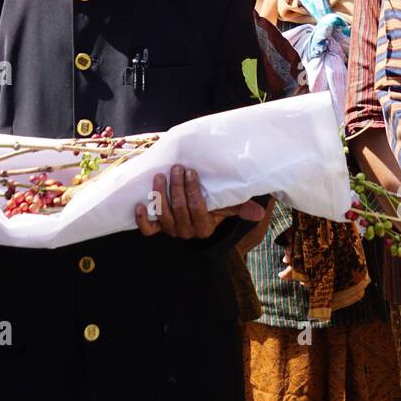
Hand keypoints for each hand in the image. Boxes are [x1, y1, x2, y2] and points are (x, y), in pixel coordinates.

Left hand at [134, 164, 265, 238]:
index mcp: (204, 227)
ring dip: (159, 195)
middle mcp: (187, 232)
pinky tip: (139, 204)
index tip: (191, 171)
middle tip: (176, 168)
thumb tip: (261, 212)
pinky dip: (142, 219)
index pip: (197, 207)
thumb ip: (241, 207)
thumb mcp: (227, 206)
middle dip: (177, 186)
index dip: (192, 189)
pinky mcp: (158, 230)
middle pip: (179, 208)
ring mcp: (171, 231)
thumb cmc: (213, 206)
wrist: (196, 218)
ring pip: (163, 215)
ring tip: (159, 176)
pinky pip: (148, 229)